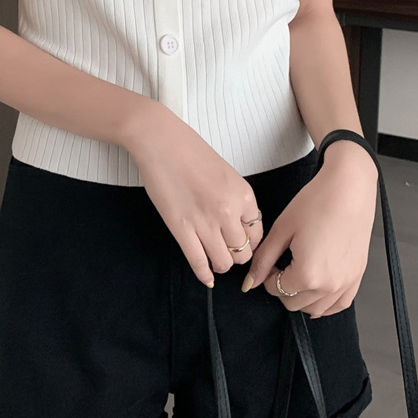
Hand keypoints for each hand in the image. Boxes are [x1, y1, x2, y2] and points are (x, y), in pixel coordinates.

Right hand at [123, 101, 262, 287]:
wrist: (160, 141)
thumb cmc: (189, 150)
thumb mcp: (226, 172)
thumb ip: (235, 199)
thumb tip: (237, 225)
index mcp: (243, 194)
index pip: (257, 234)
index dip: (249, 242)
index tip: (239, 242)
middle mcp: (228, 211)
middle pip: (243, 253)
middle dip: (236, 255)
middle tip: (225, 250)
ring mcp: (204, 221)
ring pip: (224, 262)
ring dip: (220, 264)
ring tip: (213, 258)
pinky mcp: (181, 228)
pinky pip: (198, 262)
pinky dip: (203, 274)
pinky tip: (205, 277)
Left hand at [242, 141, 377, 316]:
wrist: (349, 189)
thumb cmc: (317, 203)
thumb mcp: (282, 229)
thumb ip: (264, 259)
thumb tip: (251, 280)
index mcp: (308, 274)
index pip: (277, 290)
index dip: (267, 276)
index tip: (270, 261)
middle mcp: (329, 285)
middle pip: (295, 304)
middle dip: (282, 288)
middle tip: (281, 264)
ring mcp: (346, 283)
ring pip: (316, 309)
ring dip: (302, 297)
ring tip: (298, 271)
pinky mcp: (358, 277)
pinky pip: (339, 304)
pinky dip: (325, 302)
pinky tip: (317, 287)